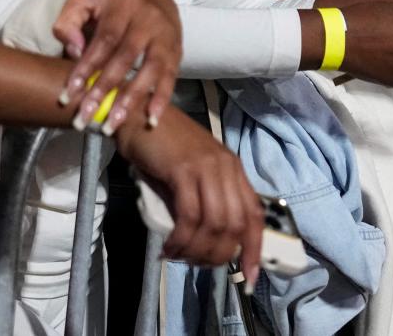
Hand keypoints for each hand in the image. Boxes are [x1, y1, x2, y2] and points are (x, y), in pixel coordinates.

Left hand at [54, 0, 181, 132]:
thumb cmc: (112, 3)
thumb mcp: (85, 1)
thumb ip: (69, 21)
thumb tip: (73, 50)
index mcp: (123, 4)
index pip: (104, 40)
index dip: (86, 67)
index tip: (70, 94)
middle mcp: (148, 18)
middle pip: (125, 57)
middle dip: (104, 89)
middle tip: (86, 116)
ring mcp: (165, 35)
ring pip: (151, 69)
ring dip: (132, 99)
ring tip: (113, 123)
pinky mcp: (176, 49)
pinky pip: (171, 76)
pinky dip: (162, 98)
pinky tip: (150, 119)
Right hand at [116, 114, 262, 285]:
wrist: (136, 116)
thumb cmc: (161, 147)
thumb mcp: (191, 175)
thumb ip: (204, 201)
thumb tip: (207, 241)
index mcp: (233, 169)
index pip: (254, 214)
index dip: (255, 248)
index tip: (249, 277)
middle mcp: (225, 167)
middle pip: (235, 224)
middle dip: (219, 254)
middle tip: (197, 264)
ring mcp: (206, 167)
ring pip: (215, 223)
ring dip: (198, 249)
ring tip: (179, 256)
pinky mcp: (184, 170)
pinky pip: (190, 215)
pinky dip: (181, 238)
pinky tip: (170, 246)